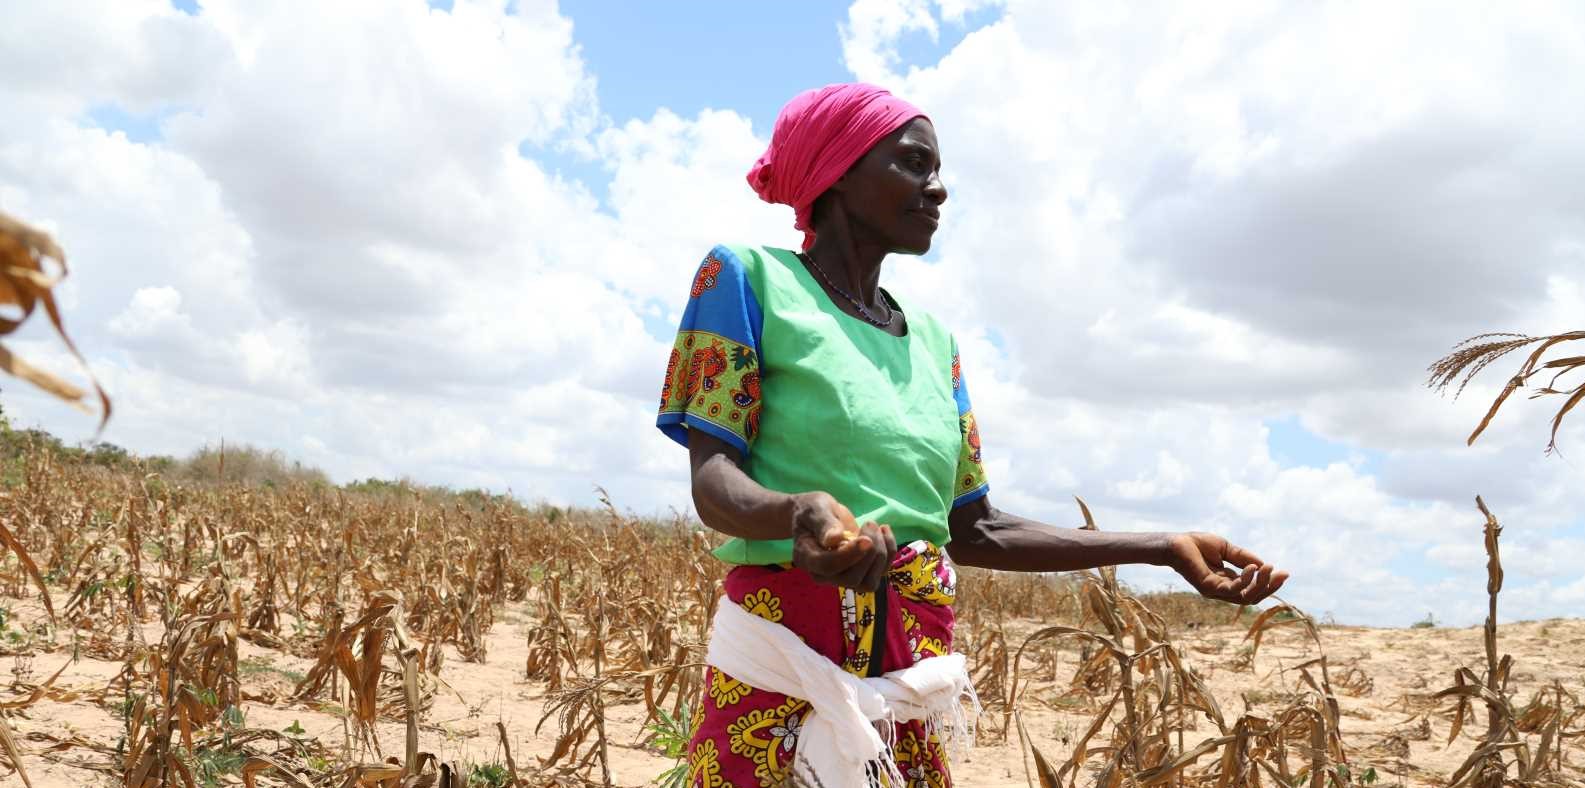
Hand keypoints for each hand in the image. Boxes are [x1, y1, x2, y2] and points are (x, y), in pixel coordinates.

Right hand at [788, 492, 897, 590]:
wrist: (818, 515)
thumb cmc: (813, 510)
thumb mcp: (816, 509)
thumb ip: (824, 524)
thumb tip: (834, 539)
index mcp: (807, 558)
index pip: (828, 567)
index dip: (849, 555)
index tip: (865, 537)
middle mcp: (823, 575)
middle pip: (851, 579)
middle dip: (869, 553)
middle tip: (869, 524)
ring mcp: (843, 577)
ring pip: (868, 583)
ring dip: (881, 555)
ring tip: (877, 527)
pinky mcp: (861, 573)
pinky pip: (881, 572)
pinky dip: (889, 551)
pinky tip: (884, 529)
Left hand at [1165, 532, 1288, 603]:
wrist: (1175, 542)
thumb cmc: (1197, 545)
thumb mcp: (1227, 549)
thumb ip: (1243, 558)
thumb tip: (1263, 565)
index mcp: (1228, 582)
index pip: (1253, 590)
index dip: (1269, 584)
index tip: (1284, 572)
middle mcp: (1223, 590)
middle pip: (1252, 597)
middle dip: (1269, 587)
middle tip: (1281, 573)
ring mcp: (1216, 592)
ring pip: (1245, 597)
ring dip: (1260, 584)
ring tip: (1267, 568)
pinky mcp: (1208, 588)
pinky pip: (1232, 589)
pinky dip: (1245, 580)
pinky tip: (1252, 568)